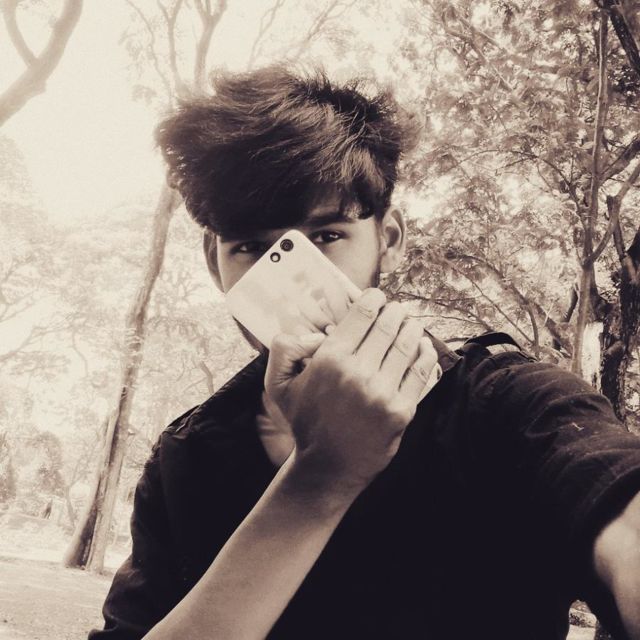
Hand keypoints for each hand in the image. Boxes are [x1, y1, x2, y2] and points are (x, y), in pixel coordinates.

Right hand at [265, 288, 438, 493]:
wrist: (327, 467)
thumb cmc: (304, 421)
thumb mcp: (278, 384)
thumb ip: (284, 348)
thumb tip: (315, 331)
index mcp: (330, 359)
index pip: (362, 313)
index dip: (373, 298)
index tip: (376, 297)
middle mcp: (358, 372)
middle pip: (387, 325)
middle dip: (393, 311)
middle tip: (394, 310)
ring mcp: (382, 392)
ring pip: (406, 345)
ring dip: (411, 328)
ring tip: (410, 323)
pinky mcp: (401, 410)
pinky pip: (420, 373)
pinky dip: (425, 354)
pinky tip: (423, 345)